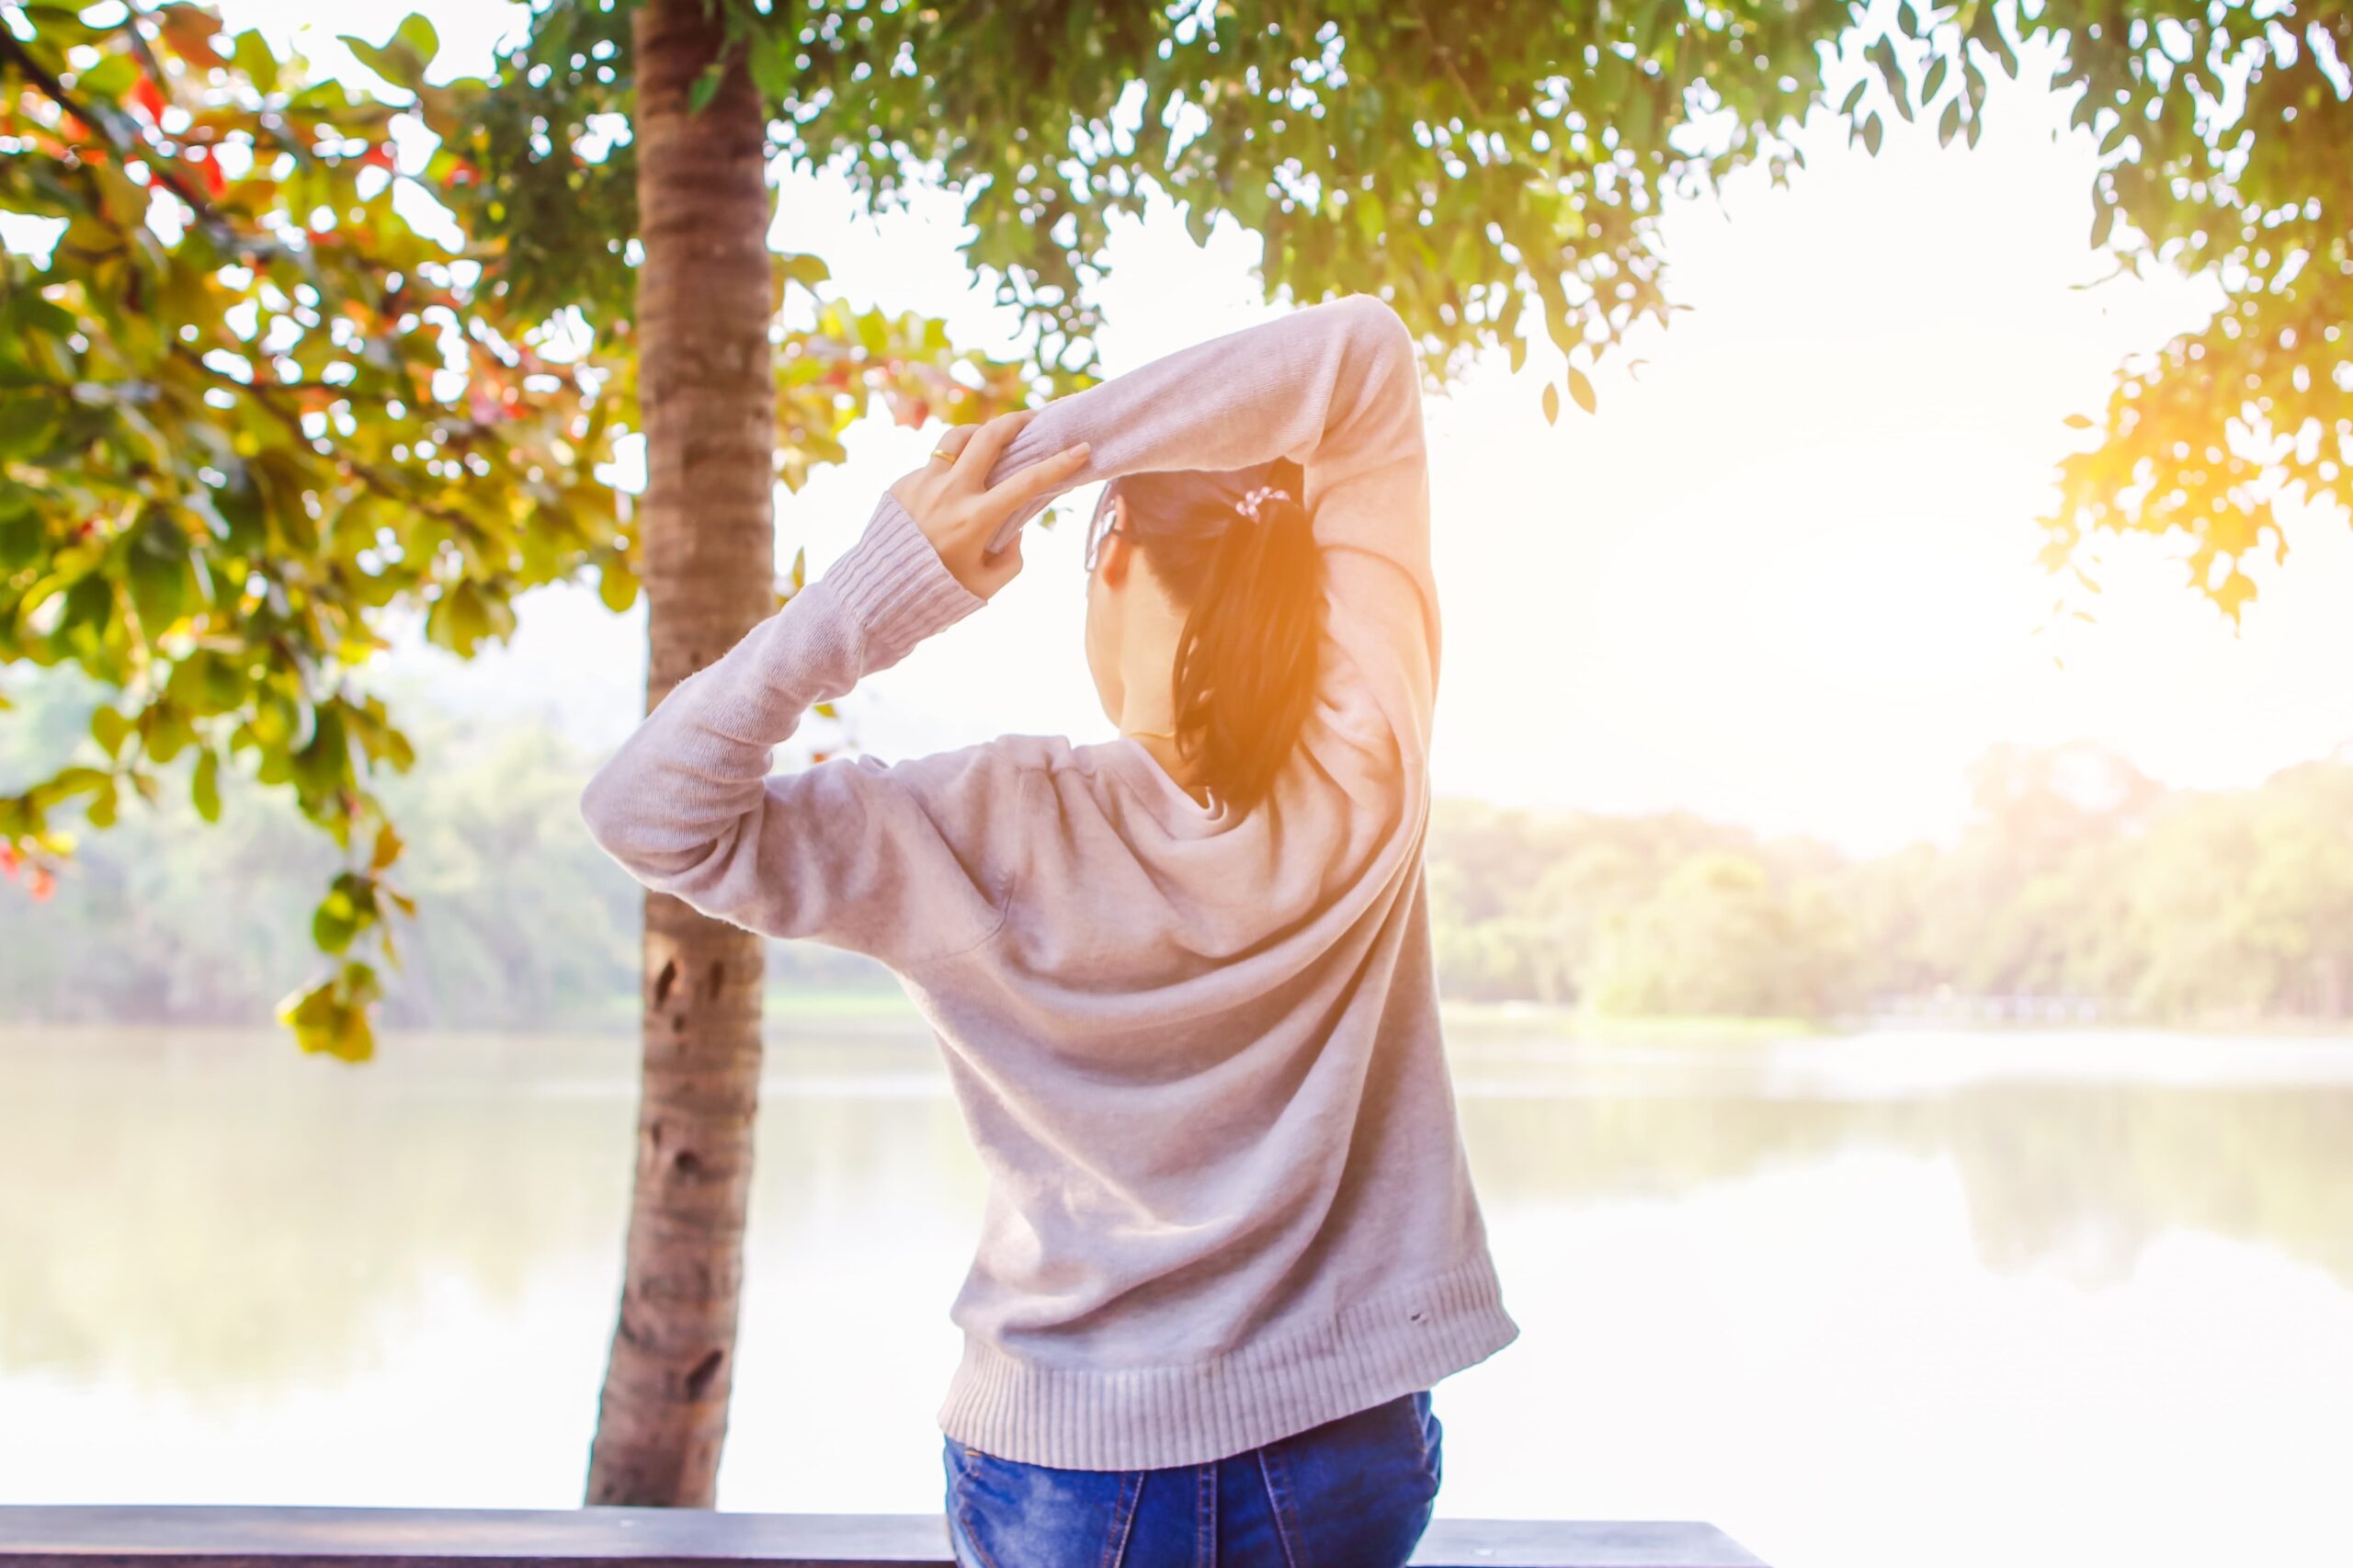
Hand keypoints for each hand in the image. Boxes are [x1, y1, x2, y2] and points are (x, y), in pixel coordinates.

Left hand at [886, 410, 1089, 598]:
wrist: (878, 593)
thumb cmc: (938, 593)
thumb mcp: (986, 585)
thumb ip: (1012, 557)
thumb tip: (1016, 526)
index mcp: (975, 519)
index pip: (1027, 482)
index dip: (1060, 463)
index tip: (1082, 448)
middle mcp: (949, 493)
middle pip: (989, 437)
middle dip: (1017, 421)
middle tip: (1035, 417)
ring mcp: (922, 483)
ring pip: (957, 437)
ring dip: (980, 432)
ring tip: (993, 438)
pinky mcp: (902, 483)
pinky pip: (933, 463)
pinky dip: (951, 466)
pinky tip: (954, 481)